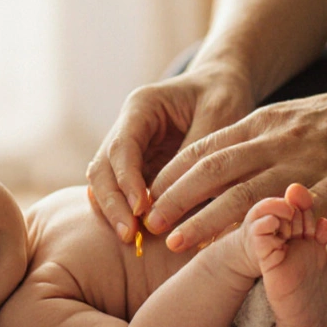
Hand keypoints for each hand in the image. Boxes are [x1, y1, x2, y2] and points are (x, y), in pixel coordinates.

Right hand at [86, 64, 254, 242]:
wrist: (222, 86)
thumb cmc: (223, 95)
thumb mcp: (219, 114)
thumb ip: (198, 151)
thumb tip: (183, 193)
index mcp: (142, 106)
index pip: (122, 146)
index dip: (126, 179)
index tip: (140, 209)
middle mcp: (127, 127)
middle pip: (103, 167)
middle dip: (113, 202)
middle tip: (129, 235)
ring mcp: (129, 148)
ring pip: (105, 182)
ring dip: (115, 211)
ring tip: (132, 239)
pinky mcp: (138, 166)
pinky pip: (123, 191)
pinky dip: (126, 211)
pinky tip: (136, 234)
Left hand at [142, 74, 326, 251]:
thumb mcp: (296, 121)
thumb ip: (263, 144)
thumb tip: (228, 177)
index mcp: (266, 122)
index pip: (205, 148)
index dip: (171, 176)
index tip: (144, 200)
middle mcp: (279, 138)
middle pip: (213, 169)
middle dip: (174, 198)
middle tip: (145, 225)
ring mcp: (309, 160)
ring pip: (245, 191)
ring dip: (205, 219)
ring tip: (175, 243)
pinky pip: (299, 209)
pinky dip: (269, 229)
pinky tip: (247, 250)